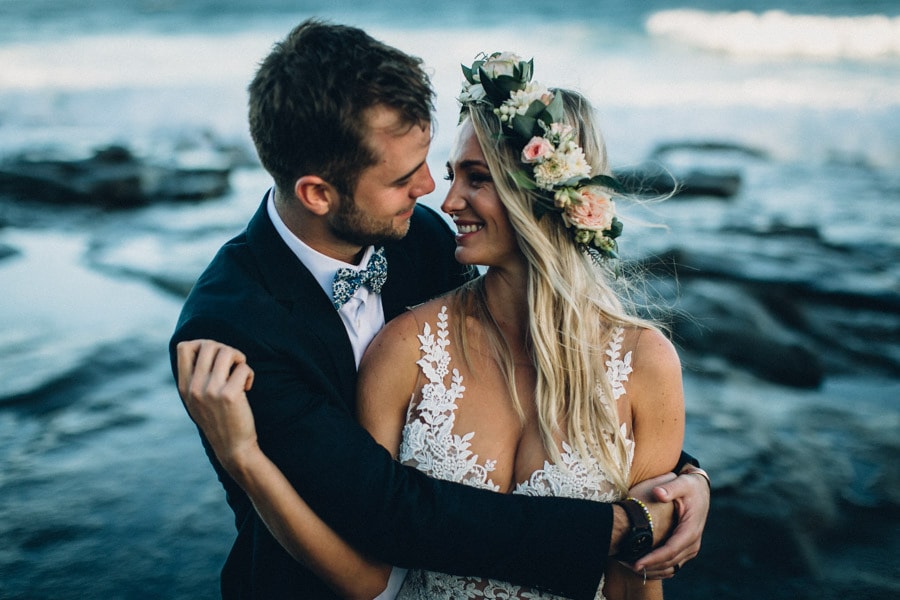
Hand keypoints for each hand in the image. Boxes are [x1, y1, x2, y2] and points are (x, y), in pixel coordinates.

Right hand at [177, 340, 257, 470]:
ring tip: (240, 373)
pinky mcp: (230, 395)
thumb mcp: (197, 400)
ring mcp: (211, 391)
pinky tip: (247, 387)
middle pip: (207, 344)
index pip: (183, 347)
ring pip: (226, 351)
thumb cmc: (219, 419)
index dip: (203, 344)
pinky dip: (249, 374)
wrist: (232, 447)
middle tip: (233, 365)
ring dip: (239, 358)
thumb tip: (205, 345)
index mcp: (184, 387)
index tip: (215, 357)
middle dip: (225, 349)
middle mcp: (194, 387)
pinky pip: (243, 367)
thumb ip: (196, 377)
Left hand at [629, 467, 709, 578]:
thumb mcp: (682, 482)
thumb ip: (670, 488)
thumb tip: (658, 493)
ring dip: (651, 570)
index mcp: (690, 530)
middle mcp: (692, 543)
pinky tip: (639, 565)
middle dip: (648, 567)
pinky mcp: (685, 550)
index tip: (636, 563)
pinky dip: (656, 569)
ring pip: (670, 568)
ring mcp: (690, 549)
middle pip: (669, 563)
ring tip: (628, 565)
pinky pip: (671, 566)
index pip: (670, 550)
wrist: (700, 490)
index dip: (653, 559)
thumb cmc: (689, 485)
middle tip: (624, 565)